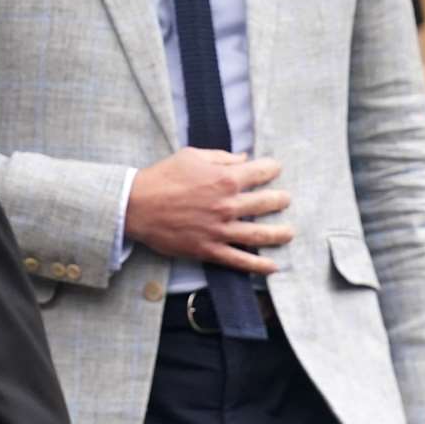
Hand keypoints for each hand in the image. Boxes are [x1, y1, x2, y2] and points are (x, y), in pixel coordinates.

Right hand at [126, 148, 291, 272]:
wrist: (134, 206)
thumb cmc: (162, 177)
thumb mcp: (191, 156)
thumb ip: (222, 157)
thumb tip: (245, 158)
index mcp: (224, 179)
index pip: (261, 172)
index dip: (272, 169)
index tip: (275, 169)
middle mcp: (227, 205)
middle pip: (267, 203)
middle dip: (281, 200)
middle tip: (285, 200)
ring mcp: (220, 230)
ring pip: (260, 234)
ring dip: (280, 234)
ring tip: (290, 232)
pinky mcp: (210, 249)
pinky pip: (240, 260)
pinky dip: (259, 266)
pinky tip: (273, 267)